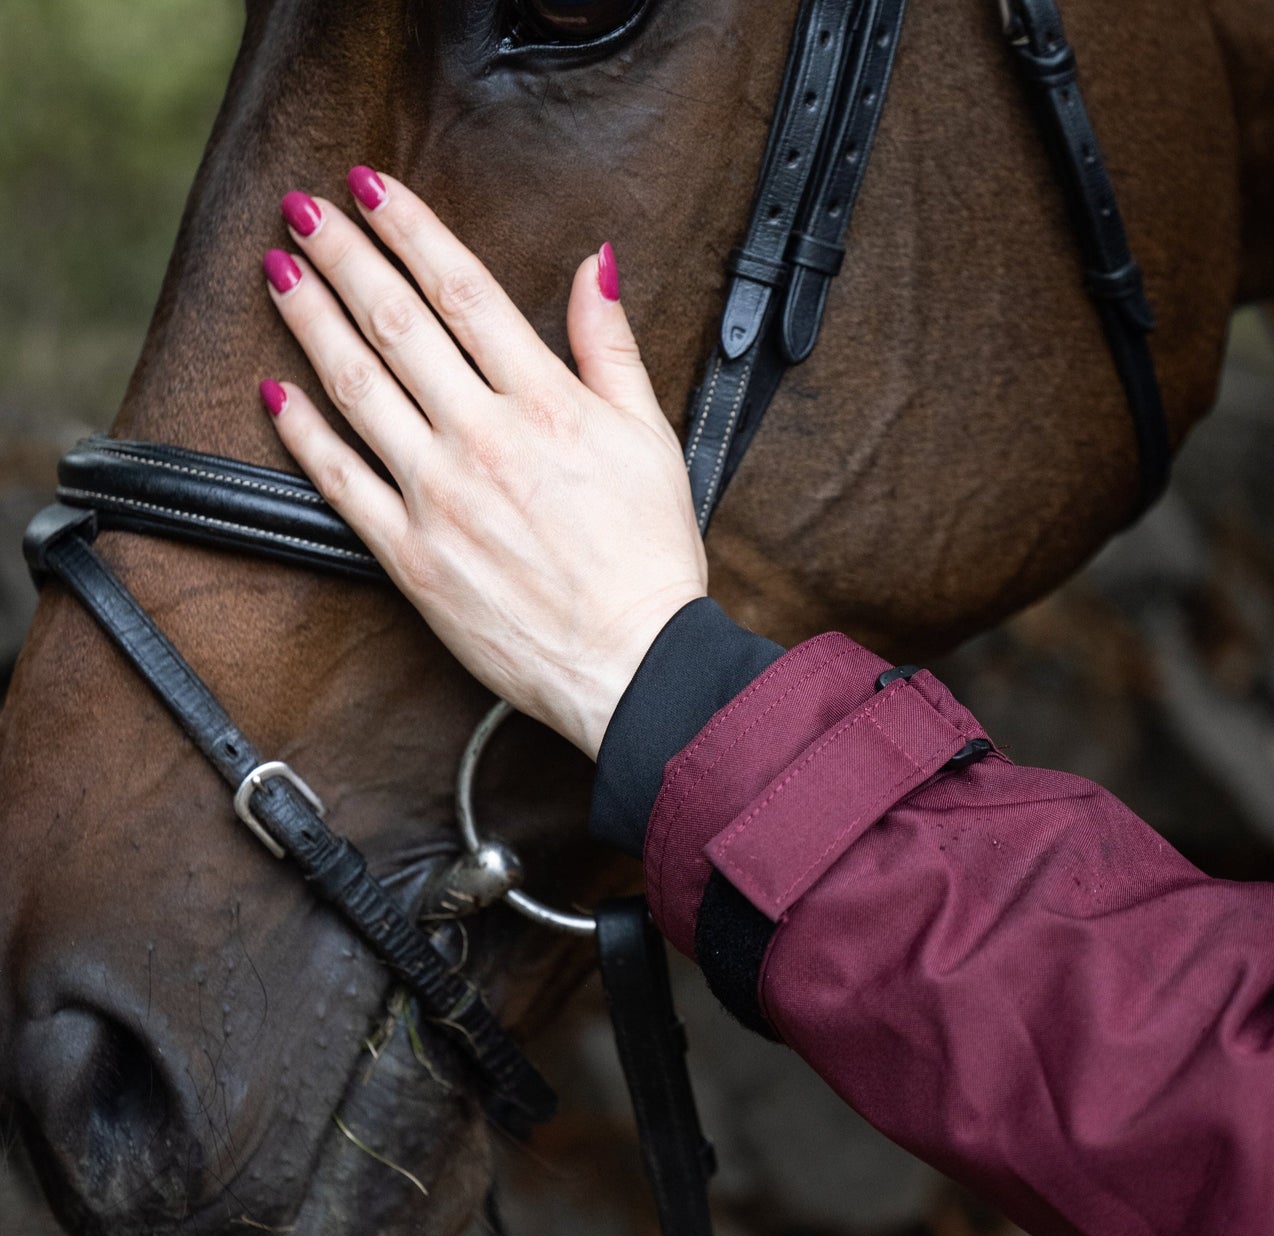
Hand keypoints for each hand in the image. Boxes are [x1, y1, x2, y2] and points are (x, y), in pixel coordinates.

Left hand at [258, 170, 706, 758]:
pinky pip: (339, 481)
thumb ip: (610, 346)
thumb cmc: (648, 558)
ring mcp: (437, 496)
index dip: (409, 229)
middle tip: (304, 212)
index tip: (372, 190)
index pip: (461, 290)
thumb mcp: (650, 436)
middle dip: (343, 256)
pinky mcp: (410, 554)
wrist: (631, 661)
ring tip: (279, 274)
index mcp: (544, 402)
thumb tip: (594, 265)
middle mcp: (481, 437)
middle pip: (395, 323)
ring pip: (356, 387)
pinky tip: (277, 391)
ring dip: (310, 321)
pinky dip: (303, 432)